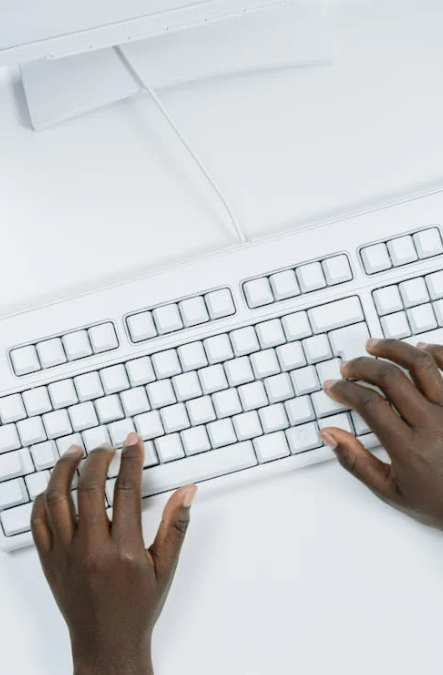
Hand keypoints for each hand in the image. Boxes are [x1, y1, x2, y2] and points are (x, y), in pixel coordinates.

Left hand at [31, 433, 196, 674]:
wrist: (106, 644)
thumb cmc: (138, 607)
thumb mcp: (165, 567)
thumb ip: (175, 525)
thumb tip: (187, 491)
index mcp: (124, 550)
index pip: (126, 490)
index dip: (130, 459)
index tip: (133, 442)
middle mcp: (92, 550)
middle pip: (88, 488)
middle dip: (98, 458)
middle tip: (106, 446)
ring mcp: (66, 555)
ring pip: (57, 499)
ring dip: (64, 469)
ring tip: (75, 452)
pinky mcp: (49, 562)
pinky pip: (38, 522)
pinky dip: (43, 499)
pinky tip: (54, 486)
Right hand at [320, 339, 442, 529]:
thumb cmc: (438, 500)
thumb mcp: (390, 490)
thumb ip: (355, 461)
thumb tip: (329, 435)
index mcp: (409, 447)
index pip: (369, 404)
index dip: (346, 390)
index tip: (334, 388)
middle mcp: (432, 422)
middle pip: (391, 377)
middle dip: (362, 367)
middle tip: (349, 368)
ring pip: (421, 364)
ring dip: (393, 349)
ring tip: (374, 346)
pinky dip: (435, 352)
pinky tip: (420, 348)